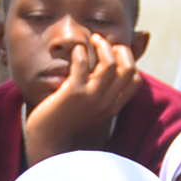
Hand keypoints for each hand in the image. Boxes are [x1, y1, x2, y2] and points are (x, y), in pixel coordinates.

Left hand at [22, 32, 138, 160]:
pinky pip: (82, 63)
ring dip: (102, 45)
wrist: (45, 140)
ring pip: (109, 64)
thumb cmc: (64, 120)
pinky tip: (74, 50)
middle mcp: (106, 103)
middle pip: (128, 69)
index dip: (128, 60)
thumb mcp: (89, 107)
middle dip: (119, 48)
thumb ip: (99, 91)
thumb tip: (105, 70)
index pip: (135, 80)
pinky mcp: (73, 93)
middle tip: (102, 42)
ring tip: (91, 39)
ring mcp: (91, 98)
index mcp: (112, 107)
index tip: (114, 52)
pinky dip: (80, 51)